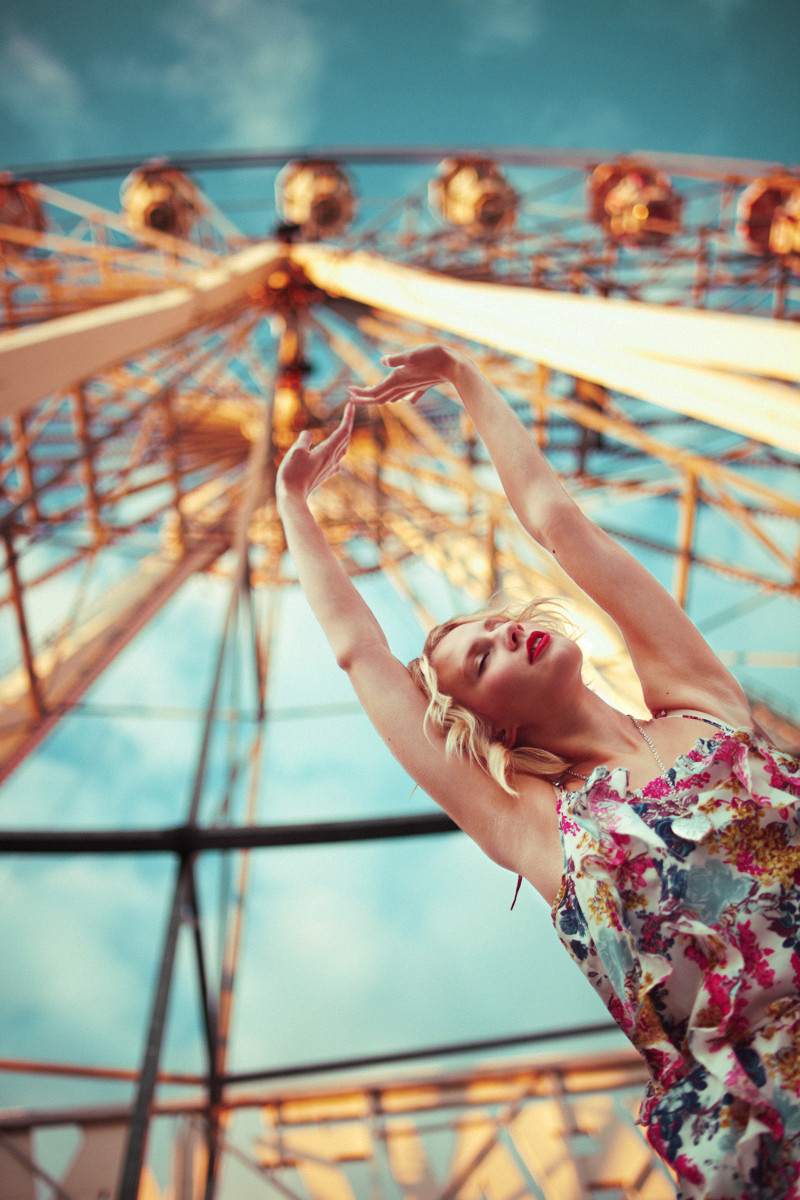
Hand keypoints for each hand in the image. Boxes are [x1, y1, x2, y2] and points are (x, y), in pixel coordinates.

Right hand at [276, 402, 354, 504]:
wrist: (292, 497)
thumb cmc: (292, 475)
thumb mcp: (295, 452)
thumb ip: (304, 440)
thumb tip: (308, 433)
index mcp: (327, 451)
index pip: (343, 431)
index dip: (348, 416)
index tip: (351, 404)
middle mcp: (332, 459)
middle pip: (345, 438)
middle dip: (348, 422)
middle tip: (350, 409)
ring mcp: (330, 467)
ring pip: (343, 448)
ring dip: (345, 435)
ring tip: (344, 426)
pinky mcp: (325, 473)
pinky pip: (337, 458)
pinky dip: (339, 448)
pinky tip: (336, 451)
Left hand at [347, 343, 470, 406]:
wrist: (455, 367)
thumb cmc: (433, 357)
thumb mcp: (412, 355)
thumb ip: (396, 360)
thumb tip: (383, 361)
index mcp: (397, 380)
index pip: (374, 392)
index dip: (360, 394)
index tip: (348, 393)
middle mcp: (402, 387)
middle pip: (379, 397)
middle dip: (364, 398)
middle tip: (352, 396)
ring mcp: (411, 388)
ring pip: (391, 396)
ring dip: (378, 396)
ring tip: (369, 394)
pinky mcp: (420, 385)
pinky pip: (405, 394)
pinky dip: (398, 396)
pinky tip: (400, 399)